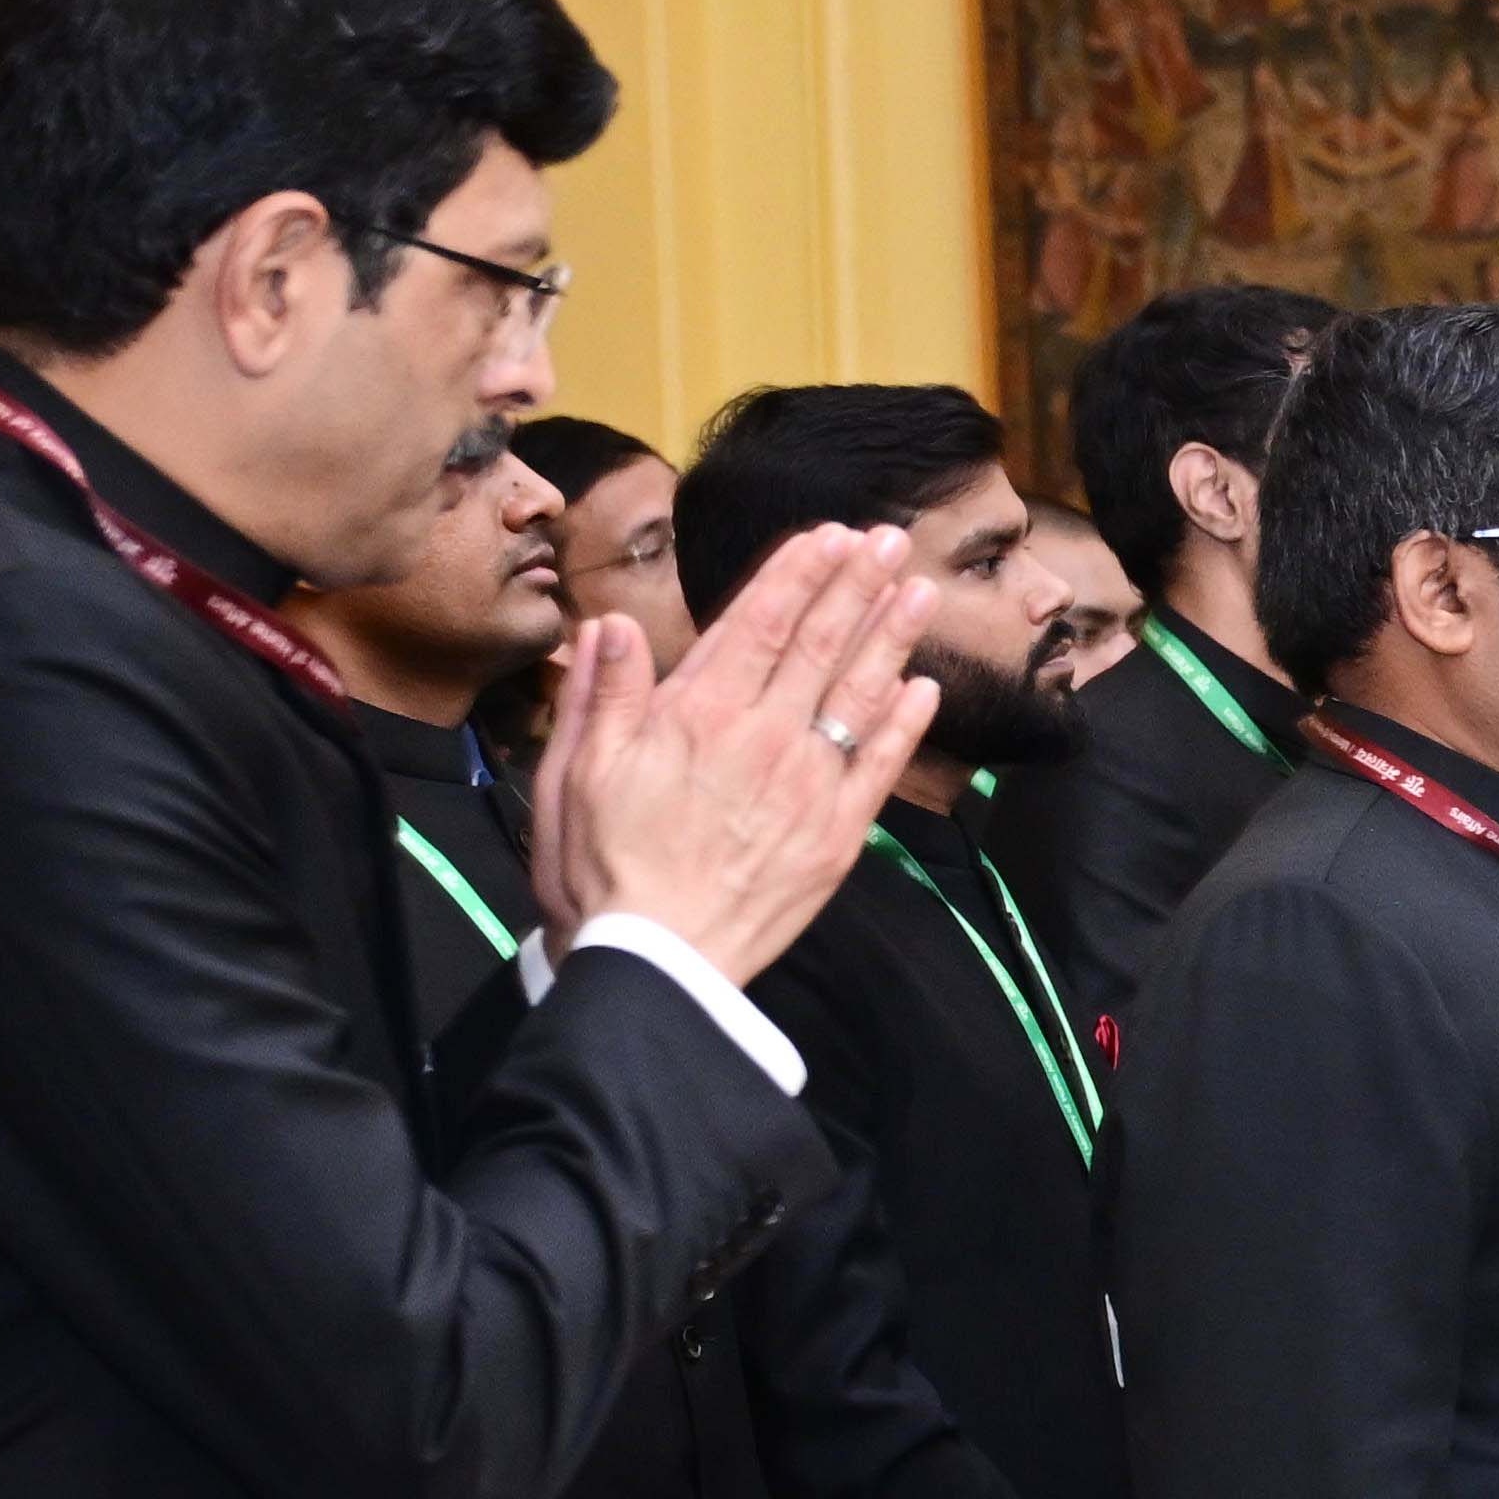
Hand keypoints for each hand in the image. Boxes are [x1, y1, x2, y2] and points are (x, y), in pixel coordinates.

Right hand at [531, 516, 948, 976]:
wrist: (655, 963)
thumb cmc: (601, 870)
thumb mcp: (575, 772)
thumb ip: (603, 693)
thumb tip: (613, 624)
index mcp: (700, 712)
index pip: (761, 622)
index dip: (799, 573)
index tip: (830, 535)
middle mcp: (765, 736)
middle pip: (822, 644)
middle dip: (859, 585)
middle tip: (892, 540)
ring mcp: (809, 785)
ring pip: (860, 693)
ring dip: (893, 637)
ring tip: (921, 591)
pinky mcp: (837, 837)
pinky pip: (880, 767)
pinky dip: (905, 723)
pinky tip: (923, 688)